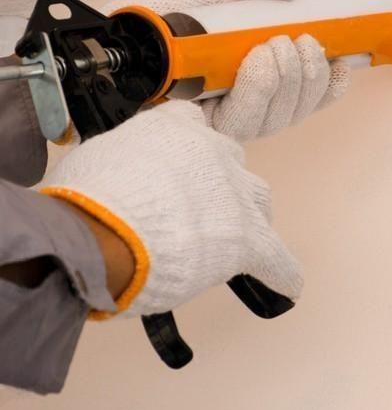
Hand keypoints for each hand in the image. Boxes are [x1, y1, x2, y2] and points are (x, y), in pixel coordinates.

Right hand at [41, 100, 301, 316]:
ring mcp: (235, 197)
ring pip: (257, 200)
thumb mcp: (95, 160)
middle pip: (230, 163)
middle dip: (216, 184)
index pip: (192, 124)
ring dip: (246, 216)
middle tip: (191, 210)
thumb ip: (119, 164)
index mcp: (174, 129)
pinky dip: (280, 272)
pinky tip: (286, 284)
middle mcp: (214, 154)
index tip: (175, 164)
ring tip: (230, 238)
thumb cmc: (88, 200)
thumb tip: (115, 181)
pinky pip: (276, 258)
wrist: (105, 233)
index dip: (184, 150)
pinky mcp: (248, 239)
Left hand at [101, 0, 350, 141]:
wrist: (109, 45)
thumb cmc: (154, 21)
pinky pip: (244, 120)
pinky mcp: (203, 131)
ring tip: (278, 48)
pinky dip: (259, 88)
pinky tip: (260, 61)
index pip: (306, 94)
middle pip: (296, 107)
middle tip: (302, 44)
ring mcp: (223, 120)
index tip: (346, 64)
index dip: (330, 84)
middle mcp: (243, 104)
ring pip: (277, 116)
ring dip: (288, 80)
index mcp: (255, 77)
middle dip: (310, 76)